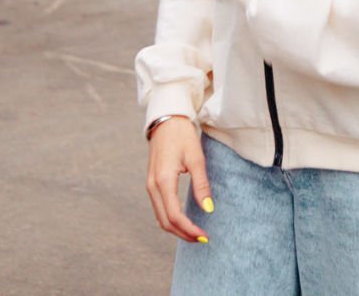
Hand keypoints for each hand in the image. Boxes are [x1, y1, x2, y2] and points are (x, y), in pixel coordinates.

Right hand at [145, 116, 210, 242]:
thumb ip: (201, 185)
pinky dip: (170, 219)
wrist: (166, 119)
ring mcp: (150, 185)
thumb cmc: (182, 136)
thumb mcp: (196, 158)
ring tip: (194, 233)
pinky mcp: (152, 183)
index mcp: (163, 181)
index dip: (189, 229)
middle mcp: (153, 186)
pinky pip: (159, 208)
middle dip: (183, 234)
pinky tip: (184, 220)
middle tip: (202, 238)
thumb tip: (208, 209)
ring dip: (176, 229)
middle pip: (165, 221)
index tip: (204, 236)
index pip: (174, 215)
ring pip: (160, 217)